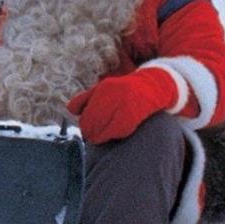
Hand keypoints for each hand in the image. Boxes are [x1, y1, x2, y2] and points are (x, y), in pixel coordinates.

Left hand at [66, 67, 180, 143]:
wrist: (154, 86)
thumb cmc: (124, 90)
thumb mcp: (102, 89)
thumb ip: (85, 98)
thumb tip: (70, 110)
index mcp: (103, 88)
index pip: (86, 114)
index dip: (84, 126)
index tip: (87, 131)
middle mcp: (112, 95)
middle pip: (93, 122)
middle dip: (91, 133)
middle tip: (92, 137)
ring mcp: (123, 104)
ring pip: (104, 129)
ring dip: (101, 136)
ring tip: (102, 137)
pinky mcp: (133, 114)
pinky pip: (119, 130)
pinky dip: (115, 134)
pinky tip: (117, 133)